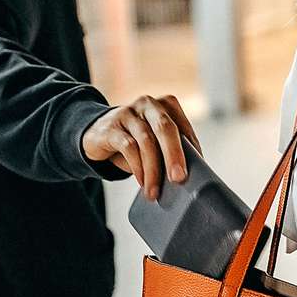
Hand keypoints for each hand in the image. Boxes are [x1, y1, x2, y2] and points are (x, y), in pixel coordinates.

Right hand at [81, 94, 200, 199]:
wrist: (99, 135)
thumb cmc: (136, 140)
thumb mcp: (157, 142)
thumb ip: (172, 150)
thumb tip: (187, 175)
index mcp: (167, 105)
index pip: (184, 128)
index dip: (192, 151)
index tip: (198, 173)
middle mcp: (149, 104)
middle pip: (165, 128)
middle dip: (174, 155)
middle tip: (179, 179)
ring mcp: (128, 113)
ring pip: (146, 141)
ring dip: (152, 170)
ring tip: (155, 191)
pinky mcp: (111, 127)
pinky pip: (128, 147)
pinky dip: (137, 167)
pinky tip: (142, 181)